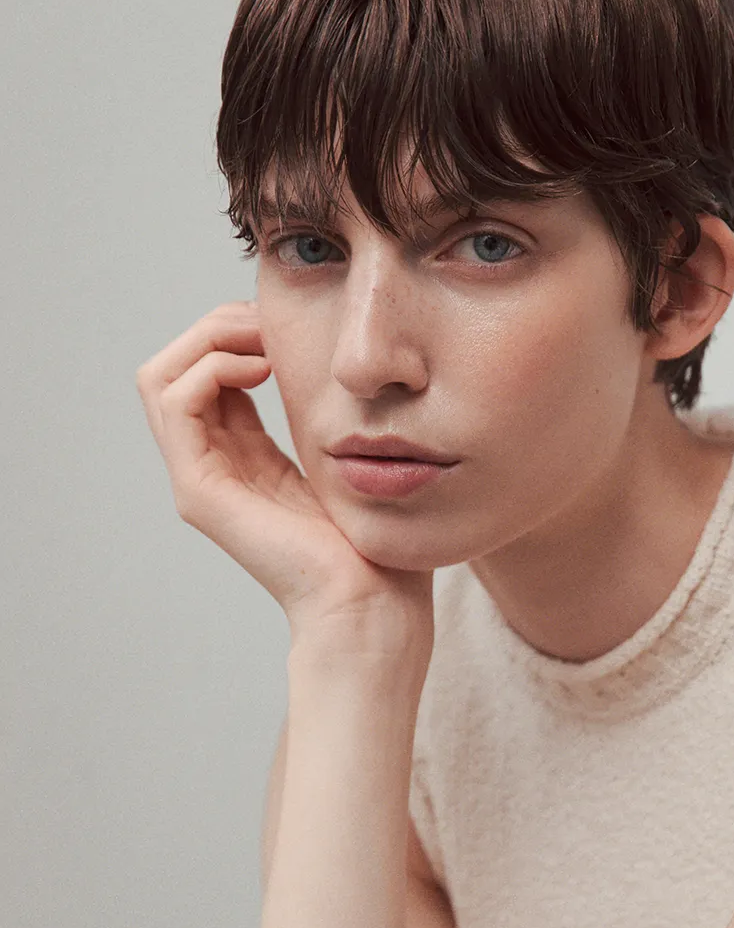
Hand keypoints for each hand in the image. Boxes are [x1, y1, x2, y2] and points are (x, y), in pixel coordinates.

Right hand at [137, 302, 433, 654]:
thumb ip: (331, 415)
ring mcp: (199, 480)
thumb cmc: (378, 543)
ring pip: (162, 376)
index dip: (241, 331)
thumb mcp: (351, 459)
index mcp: (246, 457)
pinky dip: (210, 367)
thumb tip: (343, 364)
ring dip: (210, 338)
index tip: (290, 324)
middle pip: (177, 365)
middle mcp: (212, 466)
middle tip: (270, 321)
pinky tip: (260, 366)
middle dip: (220, 326)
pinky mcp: (200, 491)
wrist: (374, 606)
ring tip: (263, 340)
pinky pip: (175, 402)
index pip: (212, 371)